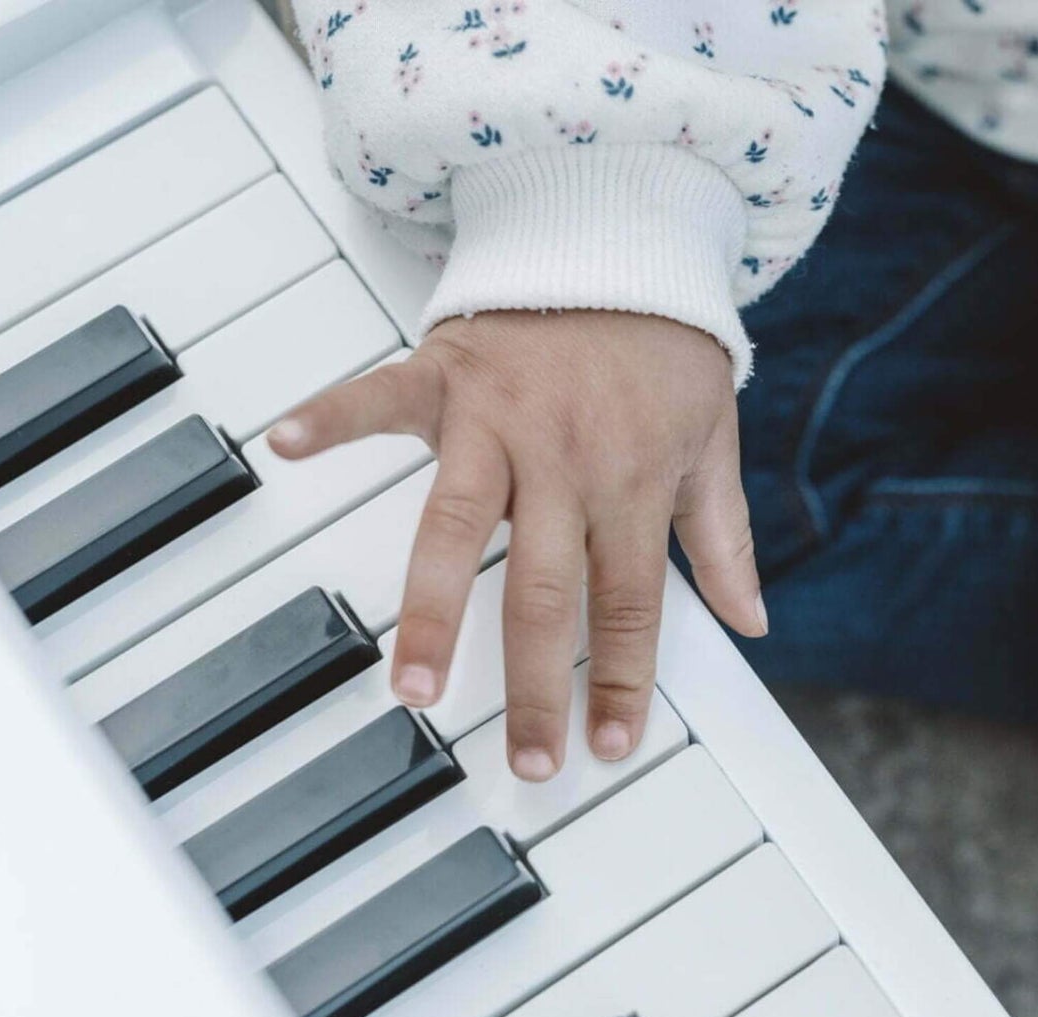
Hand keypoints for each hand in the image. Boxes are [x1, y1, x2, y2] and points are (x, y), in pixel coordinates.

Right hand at [267, 309, 765, 780]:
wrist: (625, 234)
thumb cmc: (666, 347)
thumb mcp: (714, 442)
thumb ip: (724, 539)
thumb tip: (751, 623)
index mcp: (632, 482)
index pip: (629, 605)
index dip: (620, 681)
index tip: (606, 747)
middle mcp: (563, 461)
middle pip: (545, 593)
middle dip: (535, 685)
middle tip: (523, 760)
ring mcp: (496, 419)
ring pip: (457, 526)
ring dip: (433, 609)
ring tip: (414, 686)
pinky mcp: (445, 373)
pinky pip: (379, 396)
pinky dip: (332, 416)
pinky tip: (286, 446)